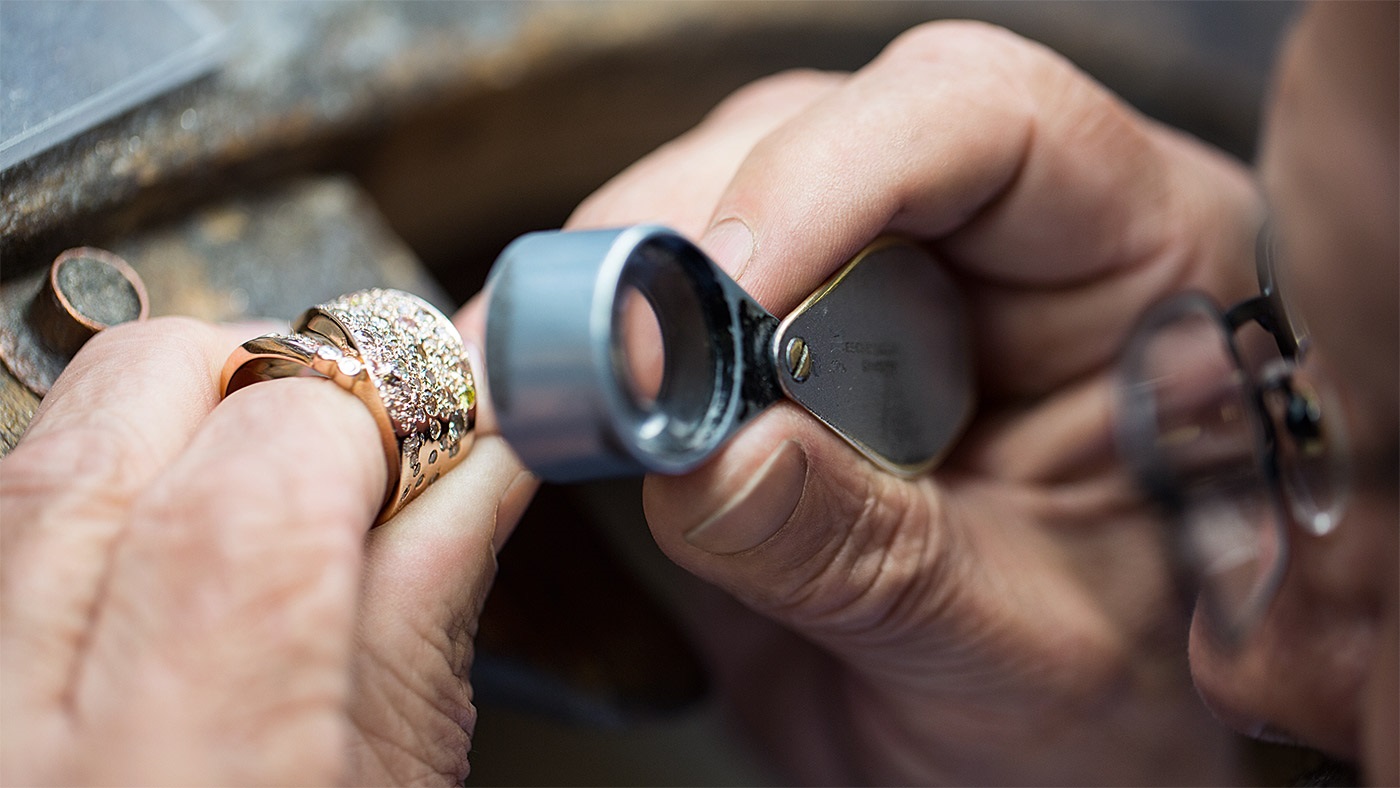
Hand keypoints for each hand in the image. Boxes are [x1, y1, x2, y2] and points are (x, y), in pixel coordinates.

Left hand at [0, 314, 533, 784]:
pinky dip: (89, 495)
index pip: (267, 479)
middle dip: (260, 369)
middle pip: (126, 406)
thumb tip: (487, 446)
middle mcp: (15, 727)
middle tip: (340, 429)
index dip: (373, 402)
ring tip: (245, 492)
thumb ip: (427, 602)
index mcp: (187, 778)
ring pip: (42, 443)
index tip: (436, 403)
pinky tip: (147, 558)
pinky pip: (0, 512)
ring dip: (167, 423)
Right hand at [569, 21, 1261, 783]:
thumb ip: (872, 557)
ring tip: (577, 403)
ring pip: (724, 187)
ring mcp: (886, 276)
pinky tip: (576, 407)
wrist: (1036, 769)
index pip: (988, 120)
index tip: (729, 285)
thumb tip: (713, 459)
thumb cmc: (1097, 719)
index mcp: (1135, 272)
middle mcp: (1007, 241)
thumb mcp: (1015, 654)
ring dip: (632, 286)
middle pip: (822, 137)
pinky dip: (610, 339)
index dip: (838, 170)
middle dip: (697, 243)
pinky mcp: (786, 333)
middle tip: (618, 373)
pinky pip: (678, 281)